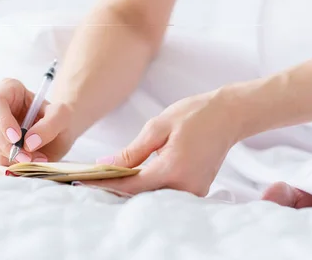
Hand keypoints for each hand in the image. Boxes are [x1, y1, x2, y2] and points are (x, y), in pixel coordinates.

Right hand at [0, 78, 74, 164]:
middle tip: (28, 157)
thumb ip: (49, 125)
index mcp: (9, 89)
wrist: (58, 131)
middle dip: (8, 145)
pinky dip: (10, 163)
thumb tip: (29, 143)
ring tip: (36, 159)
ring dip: (12, 156)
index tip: (17, 137)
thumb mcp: (62, 115)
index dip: (3, 120)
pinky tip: (28, 161)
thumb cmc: (58, 117)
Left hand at [90, 88, 240, 196]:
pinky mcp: (197, 189)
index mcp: (173, 168)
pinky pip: (167, 192)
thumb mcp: (159, 126)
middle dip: (117, 187)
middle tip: (93, 177)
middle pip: (141, 196)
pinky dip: (151, 186)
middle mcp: (185, 186)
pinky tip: (138, 174)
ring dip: (134, 188)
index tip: (82, 182)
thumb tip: (105, 165)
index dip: (104, 186)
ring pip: (154, 196)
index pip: (130, 186)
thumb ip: (132, 151)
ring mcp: (194, 190)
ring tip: (112, 174)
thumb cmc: (196, 114)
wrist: (229, 115)